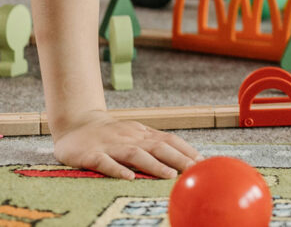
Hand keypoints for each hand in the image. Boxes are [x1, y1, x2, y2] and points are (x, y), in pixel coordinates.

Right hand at [53, 111, 201, 179]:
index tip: (203, 162)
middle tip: (195, 170)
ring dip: (154, 165)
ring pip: (136, 154)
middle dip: (179, 158)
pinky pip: (104, 162)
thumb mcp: (135, 135)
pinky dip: (117, 169)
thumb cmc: (111, 134)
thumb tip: (183, 157)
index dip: (187, 150)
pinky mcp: (91, 155)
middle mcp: (130, 138)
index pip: (170, 140)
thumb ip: (154, 144)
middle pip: (158, 146)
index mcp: (142, 134)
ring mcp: (111, 146)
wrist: (75, 124)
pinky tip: (128, 177)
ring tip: (170, 175)